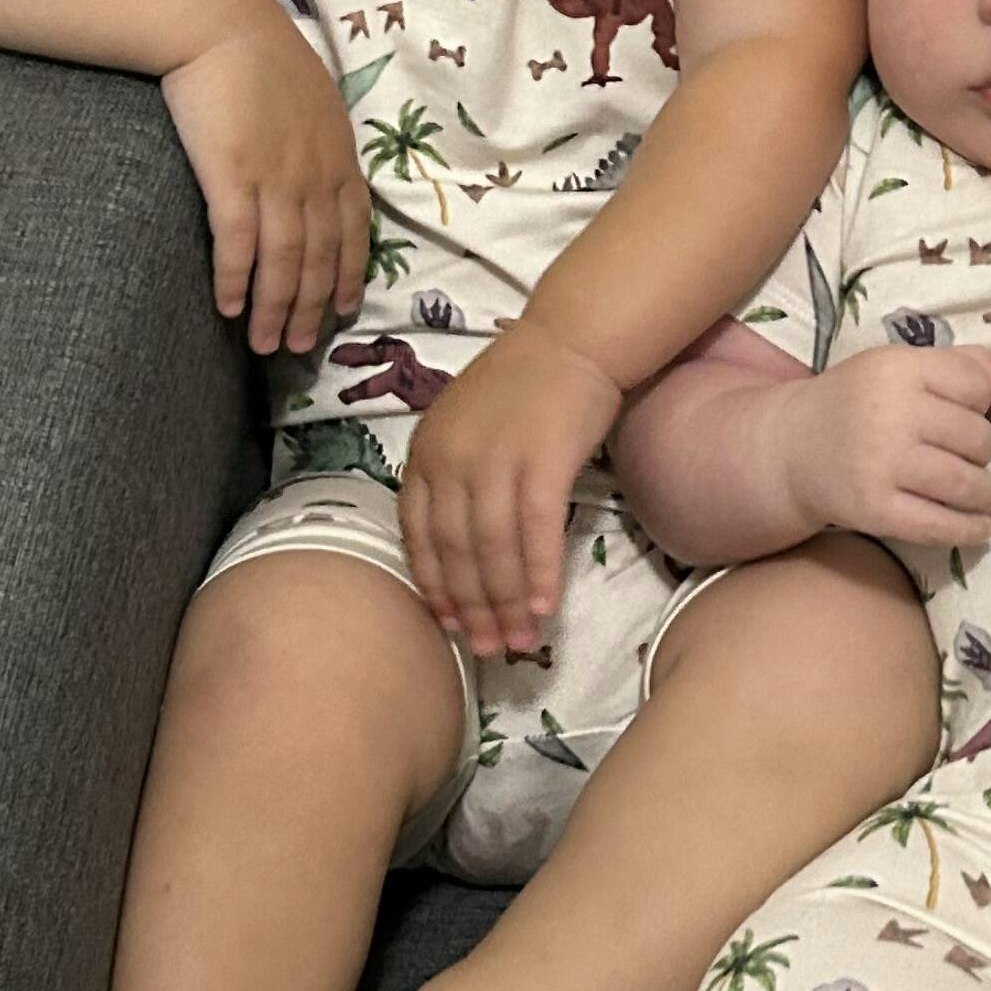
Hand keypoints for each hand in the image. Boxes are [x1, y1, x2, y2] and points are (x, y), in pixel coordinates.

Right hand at [157, 14, 371, 356]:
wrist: (220, 24)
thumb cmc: (261, 54)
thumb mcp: (312, 100)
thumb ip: (318, 142)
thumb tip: (314, 171)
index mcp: (338, 157)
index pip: (353, 232)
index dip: (346, 275)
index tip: (341, 310)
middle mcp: (315, 176)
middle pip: (319, 257)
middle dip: (311, 308)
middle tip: (299, 348)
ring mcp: (276, 179)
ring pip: (283, 261)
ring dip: (276, 308)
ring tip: (266, 344)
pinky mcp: (232, 178)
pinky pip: (239, 244)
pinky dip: (237, 280)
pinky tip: (229, 307)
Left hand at [402, 318, 625, 659]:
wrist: (572, 340)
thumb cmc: (523, 387)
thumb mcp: (464, 428)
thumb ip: (453, 479)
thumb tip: (458, 549)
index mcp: (425, 453)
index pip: (418, 535)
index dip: (433, 586)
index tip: (447, 624)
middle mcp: (450, 459)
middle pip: (455, 551)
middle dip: (471, 608)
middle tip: (487, 649)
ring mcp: (494, 458)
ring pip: (493, 549)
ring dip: (507, 602)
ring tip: (519, 640)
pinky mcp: (541, 459)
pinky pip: (535, 530)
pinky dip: (539, 573)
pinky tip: (546, 605)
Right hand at [789, 345, 990, 547]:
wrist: (792, 448)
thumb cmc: (857, 403)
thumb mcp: (900, 366)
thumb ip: (962, 364)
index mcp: (897, 369)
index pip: (973, 385)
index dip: (982, 402)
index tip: (970, 413)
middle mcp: (890, 413)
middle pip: (977, 438)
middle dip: (983, 452)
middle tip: (969, 459)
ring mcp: (881, 464)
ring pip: (967, 484)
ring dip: (986, 494)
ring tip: (983, 496)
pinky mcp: (875, 509)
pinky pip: (941, 525)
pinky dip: (971, 529)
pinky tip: (979, 527)